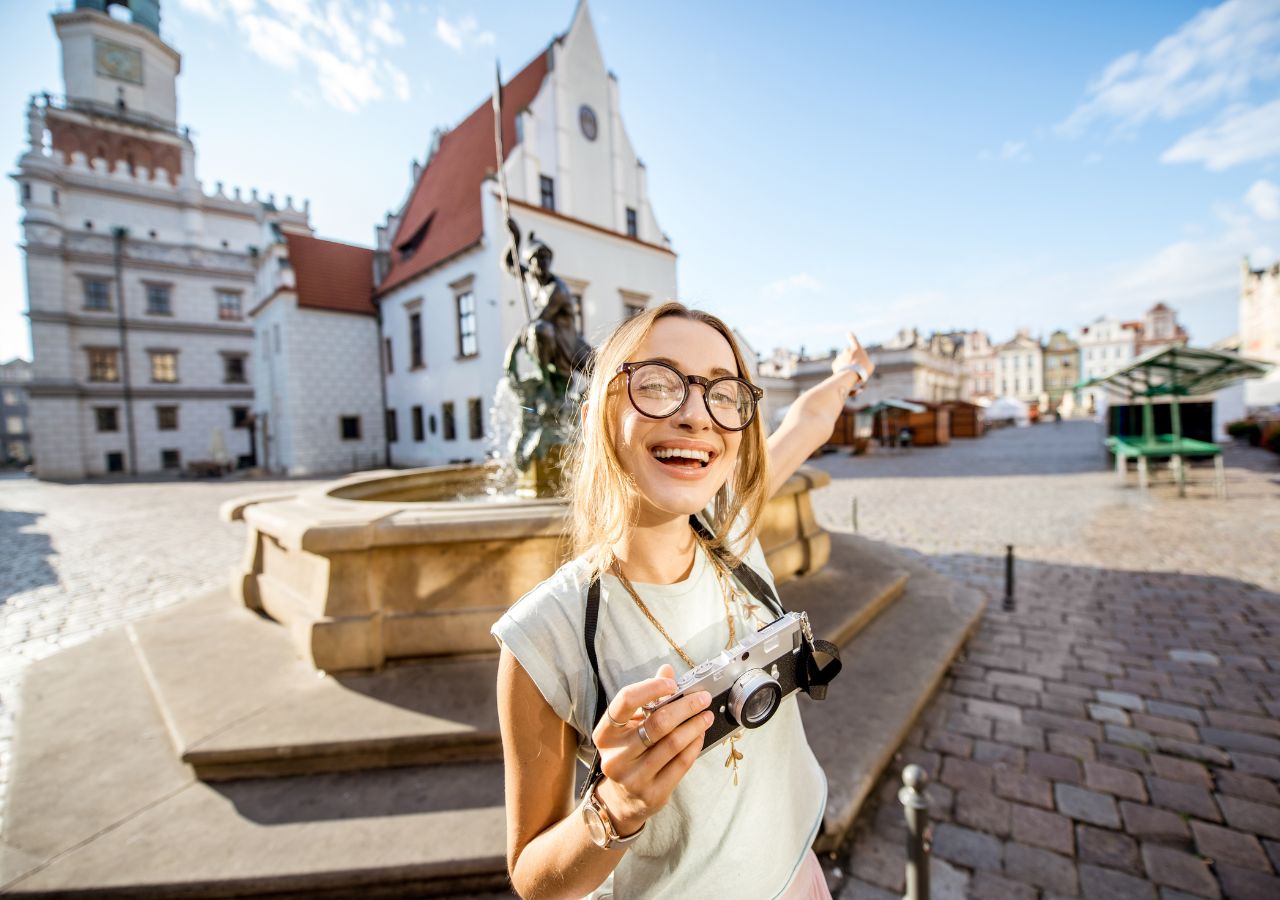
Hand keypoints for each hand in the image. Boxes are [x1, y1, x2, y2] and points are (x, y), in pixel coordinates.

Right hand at [591, 663, 712, 835]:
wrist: (622, 799)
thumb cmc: (629, 752)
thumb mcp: (630, 725)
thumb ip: (647, 698)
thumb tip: (666, 670)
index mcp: (606, 734)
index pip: (625, 701)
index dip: (651, 688)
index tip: (672, 683)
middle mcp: (616, 756)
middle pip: (657, 723)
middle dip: (685, 706)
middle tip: (702, 698)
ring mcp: (634, 777)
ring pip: (672, 744)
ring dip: (695, 725)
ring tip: (706, 714)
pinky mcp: (653, 793)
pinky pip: (681, 763)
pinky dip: (695, 745)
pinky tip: (700, 734)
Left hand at [832, 331, 873, 385]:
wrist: (851, 375)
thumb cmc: (863, 369)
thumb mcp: (869, 366)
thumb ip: (866, 362)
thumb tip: (863, 364)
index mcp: (856, 348)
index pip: (853, 339)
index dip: (851, 336)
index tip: (848, 333)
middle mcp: (847, 350)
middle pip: (848, 352)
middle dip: (850, 357)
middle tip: (854, 366)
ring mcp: (840, 356)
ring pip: (843, 360)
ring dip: (845, 365)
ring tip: (850, 373)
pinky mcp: (835, 363)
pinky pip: (838, 366)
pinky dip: (841, 370)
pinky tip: (845, 375)